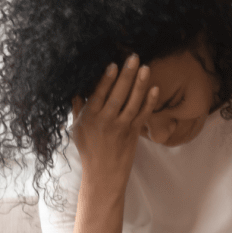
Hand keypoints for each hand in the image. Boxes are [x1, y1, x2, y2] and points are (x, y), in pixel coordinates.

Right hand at [71, 55, 158, 191]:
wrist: (103, 175)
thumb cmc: (89, 150)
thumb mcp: (76, 129)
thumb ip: (78, 108)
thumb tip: (76, 89)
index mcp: (89, 118)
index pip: (98, 95)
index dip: (106, 79)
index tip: (113, 64)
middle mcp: (105, 121)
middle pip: (117, 95)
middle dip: (126, 75)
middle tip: (133, 57)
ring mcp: (121, 128)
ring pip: (132, 103)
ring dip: (139, 85)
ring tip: (145, 67)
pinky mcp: (133, 134)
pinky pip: (143, 116)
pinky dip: (149, 103)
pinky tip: (155, 89)